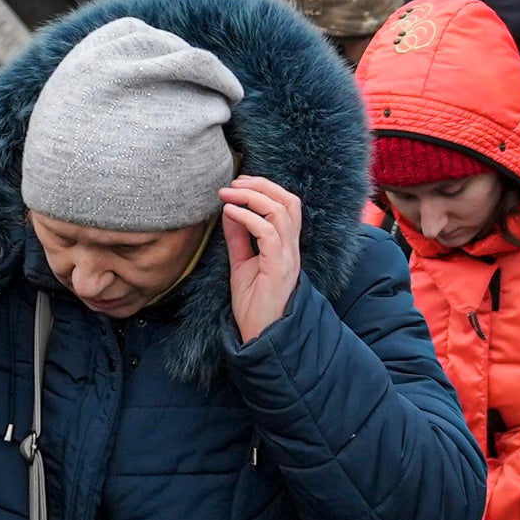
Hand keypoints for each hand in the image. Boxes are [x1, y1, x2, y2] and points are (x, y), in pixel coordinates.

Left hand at [214, 176, 303, 341]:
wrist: (261, 337)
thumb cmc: (254, 306)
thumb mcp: (242, 265)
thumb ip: (238, 238)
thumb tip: (230, 211)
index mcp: (286, 246)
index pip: (287, 205)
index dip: (265, 188)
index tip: (238, 184)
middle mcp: (291, 248)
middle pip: (289, 201)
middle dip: (261, 185)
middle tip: (234, 182)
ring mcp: (287, 257)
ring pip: (280, 211)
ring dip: (252, 196)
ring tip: (229, 194)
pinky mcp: (278, 268)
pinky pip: (267, 233)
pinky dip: (248, 218)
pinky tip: (230, 213)